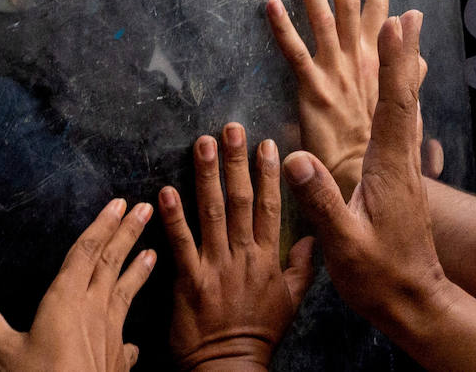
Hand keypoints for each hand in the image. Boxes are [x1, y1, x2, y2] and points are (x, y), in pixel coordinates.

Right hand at [0, 198, 155, 371]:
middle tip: (145, 210)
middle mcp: (92, 312)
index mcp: (66, 300)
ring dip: (139, 272)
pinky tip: (134, 340)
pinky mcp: (115, 363)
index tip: (119, 204)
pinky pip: (126, 341)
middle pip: (111, 264)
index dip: (102, 226)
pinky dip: (130, 335)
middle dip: (128, 235)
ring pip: (125, 295)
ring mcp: (109, 337)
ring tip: (154, 254)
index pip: (86, 253)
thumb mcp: (6, 352)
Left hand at [161, 125, 314, 371]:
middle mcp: (243, 256)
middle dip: (237, 162)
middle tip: (231, 128)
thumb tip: (310, 237)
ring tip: (202, 143)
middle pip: (242, 201)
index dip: (268, 173)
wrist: (232, 365)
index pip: (271, 207)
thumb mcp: (291, 301)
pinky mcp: (190, 280)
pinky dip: (173, 217)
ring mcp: (216, 267)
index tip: (265, 143)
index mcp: (267, 258)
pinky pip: (181, 243)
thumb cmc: (259, 333)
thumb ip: (300, 266)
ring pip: (212, 213)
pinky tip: (165, 191)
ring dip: (207, 176)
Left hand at [266, 0, 389, 198]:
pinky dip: (283, 29)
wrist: (370, 186)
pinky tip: (270, 4)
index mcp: (376, 62)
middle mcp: (358, 62)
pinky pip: (296, 56)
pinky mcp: (315, 95)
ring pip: (323, 19)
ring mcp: (337, 76)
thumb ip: (407, 69)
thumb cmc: (379, 151)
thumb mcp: (403, 106)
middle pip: (351, 3)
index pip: (379, 9)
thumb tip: (417, 34)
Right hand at [281, 12, 452, 329]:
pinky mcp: (399, 174)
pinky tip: (401, 80)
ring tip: (405, 26)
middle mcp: (400, 157)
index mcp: (390, 167)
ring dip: (403, 62)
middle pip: (404, 92)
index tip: (392, 23)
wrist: (413, 301)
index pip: (393, 104)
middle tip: (404, 9)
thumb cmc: (378, 274)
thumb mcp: (345, 241)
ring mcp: (403, 165)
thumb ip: (322, 200)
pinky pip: (401, 118)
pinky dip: (399, 89)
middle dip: (402, 48)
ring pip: (405, 102)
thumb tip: (293, 159)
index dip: (392, 63)